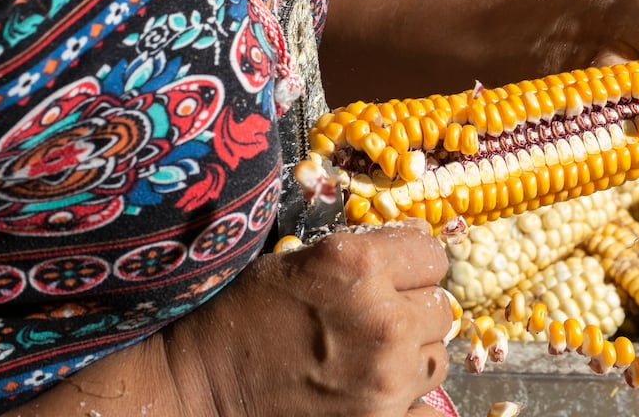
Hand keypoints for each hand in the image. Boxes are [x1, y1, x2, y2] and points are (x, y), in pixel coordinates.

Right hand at [164, 220, 451, 416]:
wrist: (197, 390)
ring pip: (436, 358)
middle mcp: (381, 321)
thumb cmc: (239, 319)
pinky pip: (429, 409)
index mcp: (357, 266)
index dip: (412, 264)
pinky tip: (376, 393)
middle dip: (411, 311)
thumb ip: (365, 250)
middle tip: (369, 322)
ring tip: (365, 359)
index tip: (391, 276)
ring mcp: (386, 379)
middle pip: (441, 308)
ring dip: (410, 357)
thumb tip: (421, 239)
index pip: (432, 254)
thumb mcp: (299, 261)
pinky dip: (408, 402)